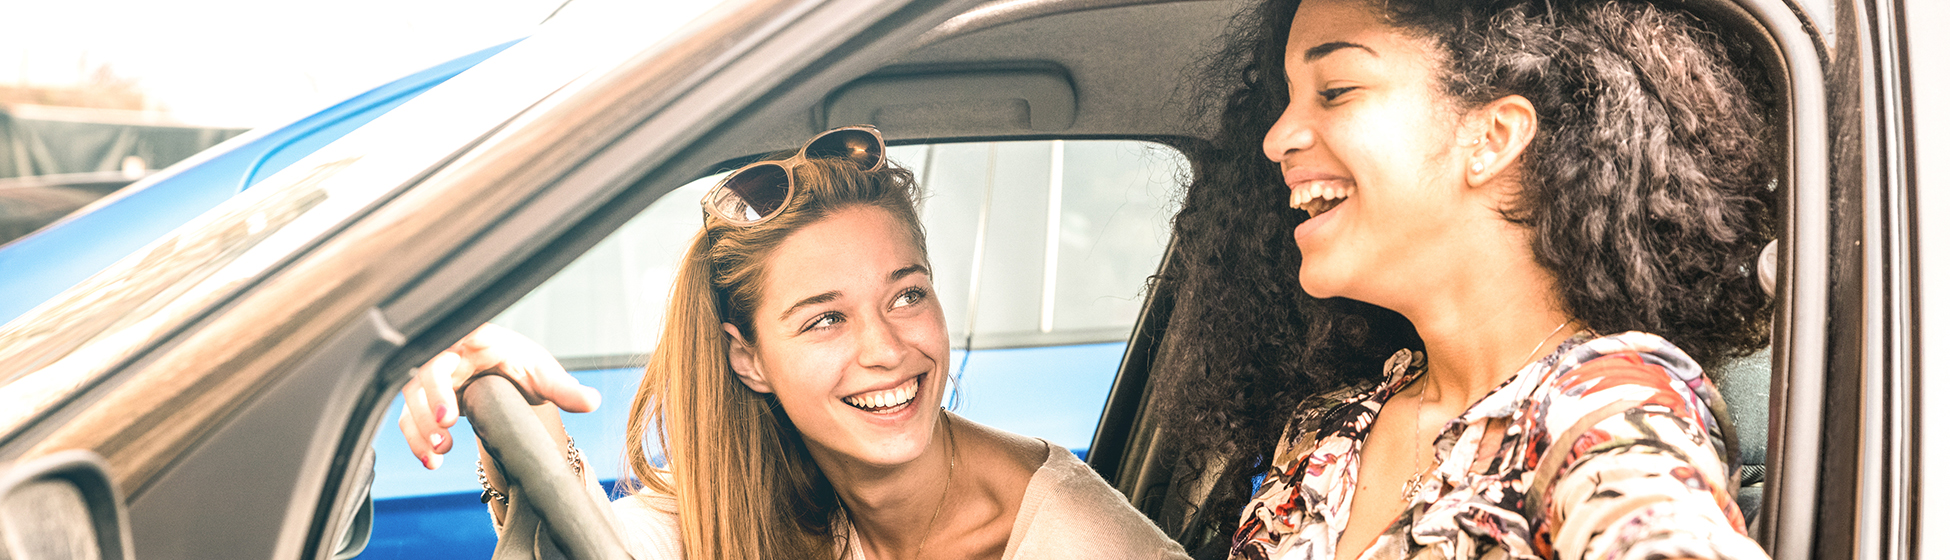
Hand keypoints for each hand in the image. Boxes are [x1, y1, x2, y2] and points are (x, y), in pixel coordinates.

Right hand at [398, 323, 599, 469]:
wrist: (499, 372)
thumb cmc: (516, 363)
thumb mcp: (540, 372)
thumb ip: (563, 388)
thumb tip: (594, 402)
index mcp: (475, 339)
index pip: (455, 339)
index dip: (449, 356)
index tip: (460, 381)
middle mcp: (447, 356)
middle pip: (426, 372)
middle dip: (432, 399)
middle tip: (447, 424)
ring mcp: (432, 380)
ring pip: (412, 400)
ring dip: (421, 427)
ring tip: (440, 452)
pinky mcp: (425, 403)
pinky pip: (410, 421)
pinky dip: (417, 442)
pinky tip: (432, 461)